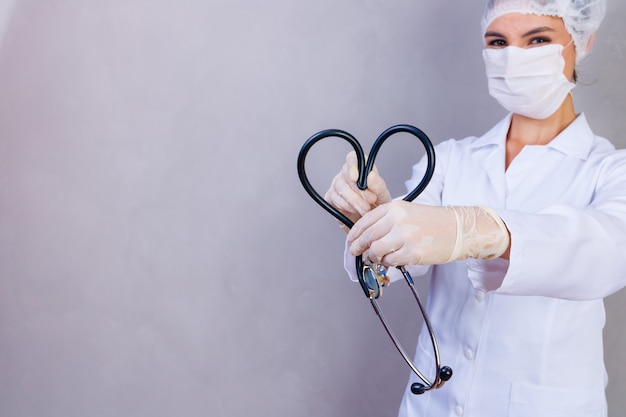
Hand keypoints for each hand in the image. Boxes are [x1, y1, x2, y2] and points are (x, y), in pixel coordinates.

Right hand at [324, 151, 391, 227]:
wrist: (370, 222)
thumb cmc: (376, 205)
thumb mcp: (383, 196)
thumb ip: (378, 185)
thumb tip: (371, 175)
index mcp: (360, 168)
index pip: (353, 158)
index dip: (353, 165)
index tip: (357, 177)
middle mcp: (347, 174)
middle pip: (346, 174)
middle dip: (359, 190)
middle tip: (370, 200)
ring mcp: (337, 185)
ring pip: (340, 188)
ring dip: (353, 200)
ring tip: (365, 209)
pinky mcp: (331, 197)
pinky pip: (334, 199)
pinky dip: (345, 205)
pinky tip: (354, 210)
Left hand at [347, 203, 509, 265]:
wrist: (458, 229)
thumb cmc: (434, 221)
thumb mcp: (407, 211)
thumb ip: (386, 220)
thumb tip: (366, 235)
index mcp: (394, 208)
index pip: (365, 221)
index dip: (355, 233)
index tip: (351, 240)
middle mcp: (397, 220)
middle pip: (367, 237)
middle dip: (358, 247)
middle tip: (356, 252)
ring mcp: (405, 237)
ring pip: (376, 251)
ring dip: (374, 257)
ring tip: (378, 257)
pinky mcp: (412, 253)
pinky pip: (390, 261)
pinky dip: (388, 263)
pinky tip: (392, 260)